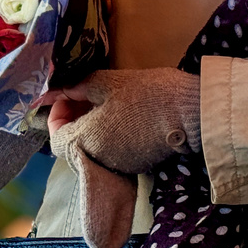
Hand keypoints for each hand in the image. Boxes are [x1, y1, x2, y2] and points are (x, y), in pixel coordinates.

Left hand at [49, 68, 200, 175]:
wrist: (191, 114)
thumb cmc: (148, 95)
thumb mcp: (111, 82)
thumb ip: (81, 86)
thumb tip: (61, 89)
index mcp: (86, 140)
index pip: (55, 139)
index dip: (57, 116)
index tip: (68, 95)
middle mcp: (98, 160)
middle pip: (74, 146)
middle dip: (75, 120)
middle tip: (85, 96)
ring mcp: (119, 165)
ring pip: (95, 150)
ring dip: (93, 128)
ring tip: (105, 103)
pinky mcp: (138, 165)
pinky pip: (113, 153)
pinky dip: (111, 137)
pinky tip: (124, 116)